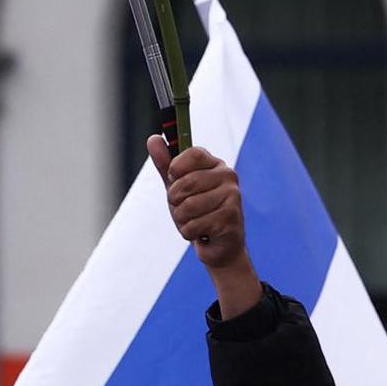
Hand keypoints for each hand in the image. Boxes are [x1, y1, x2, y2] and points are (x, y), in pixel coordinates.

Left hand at [148, 137, 260, 317]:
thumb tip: (153, 138)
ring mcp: (232, 197)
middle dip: (175, 201)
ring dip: (182, 220)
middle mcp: (228, 176)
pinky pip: (194, 225)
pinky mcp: (231, 219)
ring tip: (193, 221)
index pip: (193, 153)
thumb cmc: (198, 213)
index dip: (176, 169)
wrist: (219, 246)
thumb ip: (165, 164)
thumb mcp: (177, 188)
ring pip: (188, 206)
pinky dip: (189, 232)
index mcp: (215, 164)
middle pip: (186, 182)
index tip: (175, 180)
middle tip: (184, 208)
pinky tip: (200, 233)